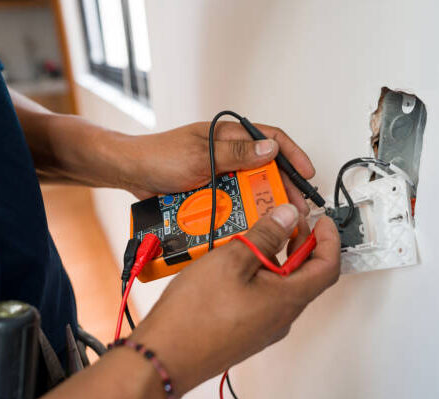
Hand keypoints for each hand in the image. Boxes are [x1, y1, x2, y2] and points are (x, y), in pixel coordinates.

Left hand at [112, 121, 315, 214]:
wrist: (132, 174)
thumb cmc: (160, 156)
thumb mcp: (201, 154)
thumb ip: (237, 153)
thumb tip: (271, 150)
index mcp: (229, 136)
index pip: (270, 138)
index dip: (293, 154)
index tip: (307, 173)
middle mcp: (228, 153)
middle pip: (266, 168)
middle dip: (283, 186)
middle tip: (296, 206)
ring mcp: (220, 173)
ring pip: (250, 187)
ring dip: (263, 201)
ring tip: (276, 218)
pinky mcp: (211, 191)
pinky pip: (232, 201)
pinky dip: (241, 211)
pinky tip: (249, 223)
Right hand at [128, 204, 339, 395]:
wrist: (165, 356)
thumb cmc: (195, 316)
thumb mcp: (233, 260)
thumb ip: (265, 236)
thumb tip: (287, 218)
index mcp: (287, 299)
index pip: (327, 266)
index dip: (329, 240)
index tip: (322, 221)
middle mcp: (281, 316)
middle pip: (305, 275)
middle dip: (299, 243)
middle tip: (285, 221)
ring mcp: (263, 326)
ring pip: (281, 285)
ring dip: (275, 258)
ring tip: (253, 237)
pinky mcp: (245, 329)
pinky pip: (263, 297)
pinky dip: (259, 274)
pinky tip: (235, 263)